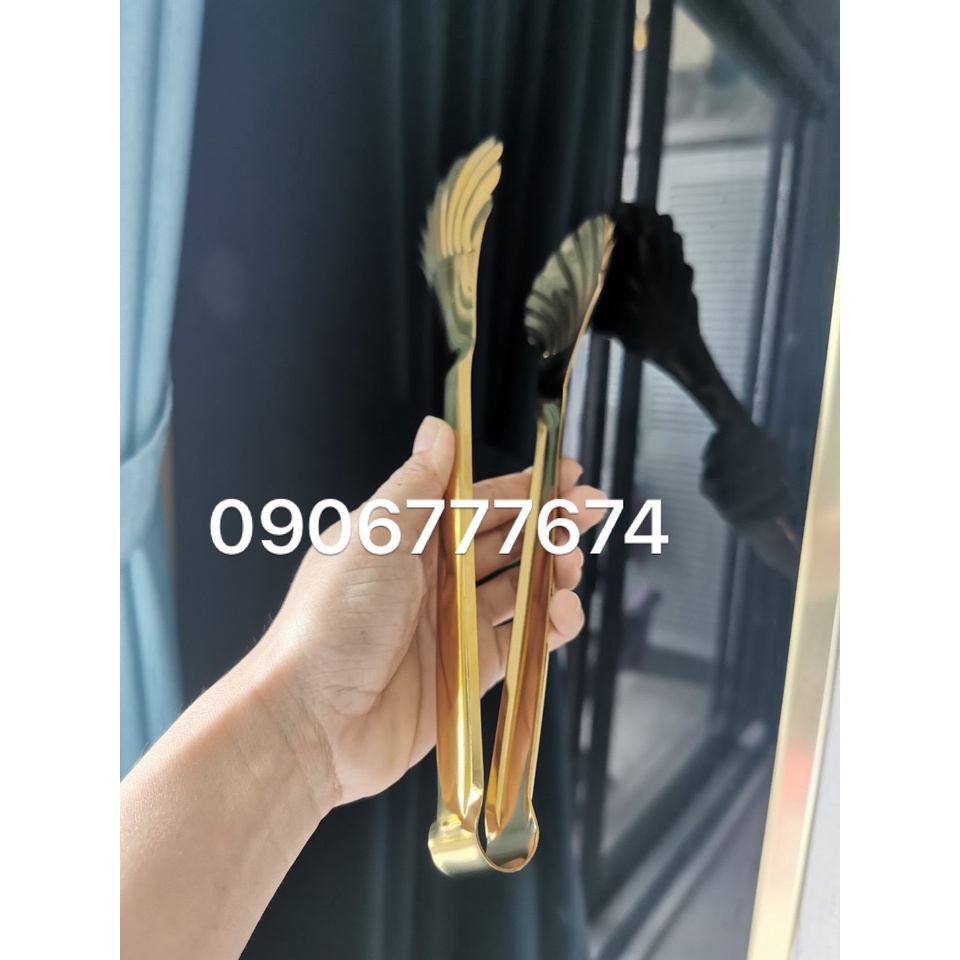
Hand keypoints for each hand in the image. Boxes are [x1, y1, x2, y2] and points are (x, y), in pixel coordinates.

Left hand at [258, 416, 606, 808]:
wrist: (312, 723)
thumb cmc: (330, 623)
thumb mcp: (375, 536)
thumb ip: (418, 486)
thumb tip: (438, 429)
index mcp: (404, 539)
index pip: (474, 501)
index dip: (521, 486)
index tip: (564, 471)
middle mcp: (430, 579)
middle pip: (503, 541)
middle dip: (548, 523)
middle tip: (588, 510)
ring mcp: (450, 626)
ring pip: (518, 589)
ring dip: (552, 571)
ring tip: (572, 562)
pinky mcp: (467, 672)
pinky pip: (519, 642)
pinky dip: (549, 626)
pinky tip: (564, 611)